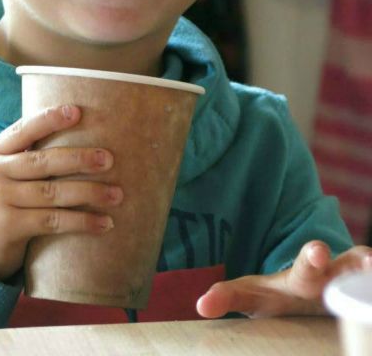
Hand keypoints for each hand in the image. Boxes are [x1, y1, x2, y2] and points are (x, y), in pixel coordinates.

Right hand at [0, 105, 121, 280]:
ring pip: (53, 192)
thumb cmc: (0, 202)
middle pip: (43, 161)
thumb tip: (78, 135)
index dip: (49, 119)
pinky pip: (53, 221)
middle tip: (109, 159)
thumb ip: (27, 157)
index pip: (24, 129)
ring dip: (89, 193)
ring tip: (117, 194)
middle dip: (80, 158)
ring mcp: (0, 200)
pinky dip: (82, 221)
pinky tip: (104, 223)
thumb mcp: (3, 174)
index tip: (77, 112)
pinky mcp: (9, 226)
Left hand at [196, 241, 371, 318]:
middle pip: (348, 267)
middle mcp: (332, 278)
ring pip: (364, 276)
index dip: (312, 257)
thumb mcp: (252, 296)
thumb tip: (201, 305)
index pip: (306, 266)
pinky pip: (370, 296)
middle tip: (369, 260)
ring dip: (371, 275)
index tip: (318, 250)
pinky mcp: (359, 300)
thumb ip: (228, 296)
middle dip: (357, 262)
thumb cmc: (278, 296)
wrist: (306, 296)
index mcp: (303, 278)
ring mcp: (350, 289)